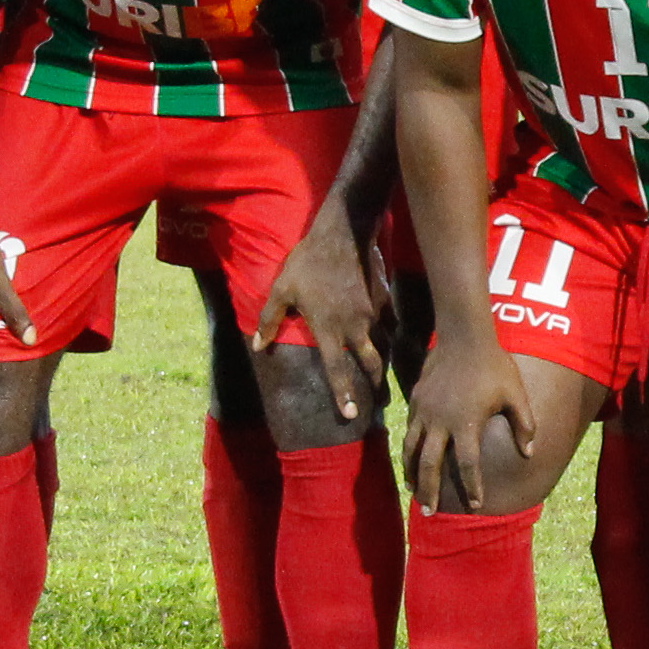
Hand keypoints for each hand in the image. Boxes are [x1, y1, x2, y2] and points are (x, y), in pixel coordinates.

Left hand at [255, 211, 386, 425]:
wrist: (344, 233)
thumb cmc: (308, 261)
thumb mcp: (282, 288)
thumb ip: (270, 320)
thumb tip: (258, 347)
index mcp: (329, 330)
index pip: (337, 371)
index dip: (344, 396)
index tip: (351, 416)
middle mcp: (354, 327)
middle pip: (371, 366)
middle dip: (376, 387)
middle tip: (380, 404)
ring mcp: (373, 314)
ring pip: (384, 346)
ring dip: (384, 364)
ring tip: (385, 379)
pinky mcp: (384, 299)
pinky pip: (390, 323)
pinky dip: (390, 335)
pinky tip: (389, 339)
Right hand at [403, 323, 545, 514]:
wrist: (464, 335)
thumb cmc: (494, 365)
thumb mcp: (516, 395)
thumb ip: (524, 425)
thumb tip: (529, 453)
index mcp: (466, 423)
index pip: (467, 465)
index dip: (471, 487)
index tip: (475, 505)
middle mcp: (441, 421)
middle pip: (429, 465)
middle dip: (428, 491)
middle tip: (428, 512)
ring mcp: (425, 411)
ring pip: (412, 450)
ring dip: (412, 474)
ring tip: (414, 492)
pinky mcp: (416, 401)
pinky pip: (409, 432)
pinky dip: (408, 451)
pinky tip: (411, 461)